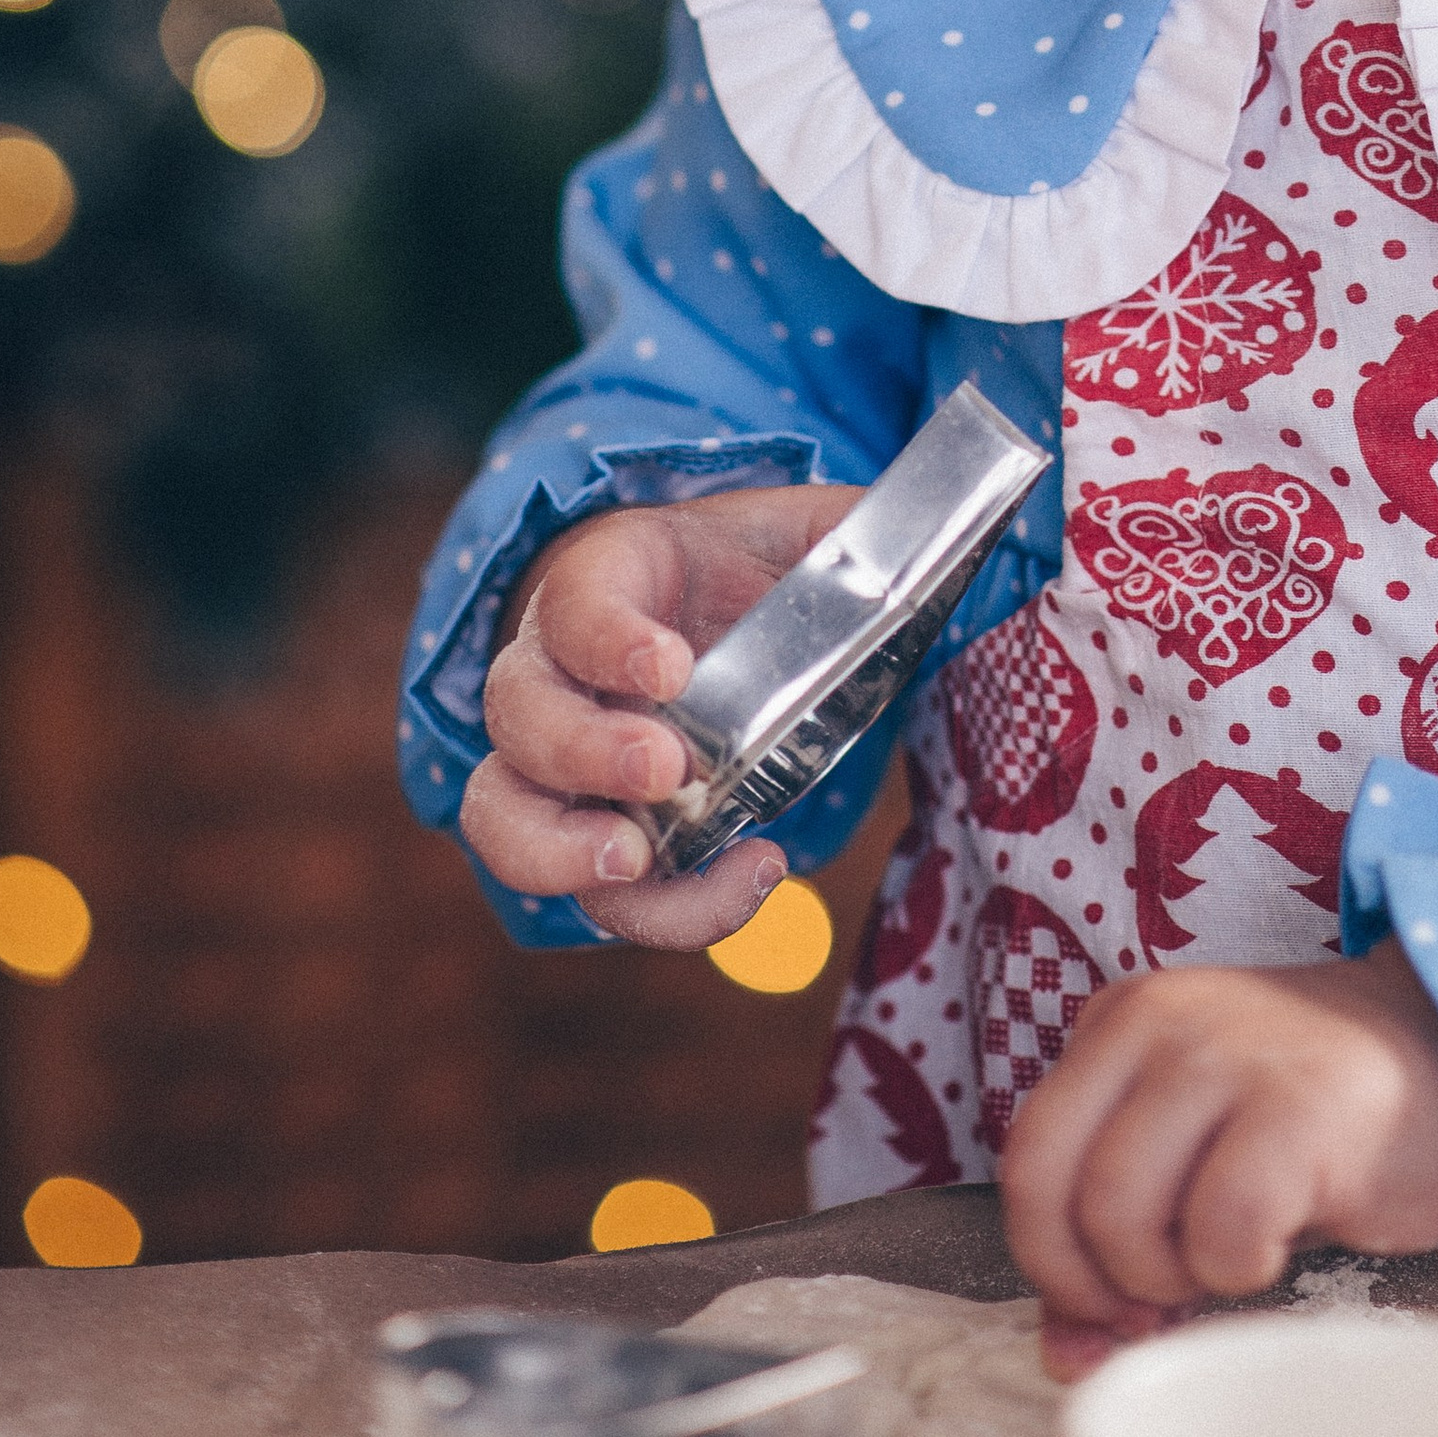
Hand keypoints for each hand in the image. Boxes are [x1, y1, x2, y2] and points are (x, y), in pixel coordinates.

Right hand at [460, 483, 862, 949]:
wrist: (718, 616)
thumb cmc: (756, 571)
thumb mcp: (807, 531)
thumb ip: (860, 534)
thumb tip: (935, 543)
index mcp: (605, 578)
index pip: (573, 600)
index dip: (608, 637)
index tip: (672, 666)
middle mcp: (556, 670)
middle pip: (518, 712)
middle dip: (583, 750)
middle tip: (668, 769)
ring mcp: (560, 764)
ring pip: (502, 816)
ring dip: (557, 852)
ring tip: (639, 861)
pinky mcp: (598, 836)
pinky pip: (593, 891)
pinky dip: (660, 906)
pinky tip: (752, 876)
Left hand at [998, 935, 1437, 1376]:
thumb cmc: (1314, 1121)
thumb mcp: (1195, 1158)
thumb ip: (1120, 1243)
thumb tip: (1066, 1355)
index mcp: (1119, 1024)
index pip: (1029, 1161)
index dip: (1057, 1261)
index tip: (1115, 1298)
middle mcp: (1160, 1021)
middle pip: (1058, 1191)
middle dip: (1104, 1280)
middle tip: (1172, 1289)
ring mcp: (1228, 1052)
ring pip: (1121, 1211)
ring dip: (1172, 1275)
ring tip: (1232, 1251)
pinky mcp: (1301, 1101)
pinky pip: (1221, 1224)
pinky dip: (1239, 1267)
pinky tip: (1280, 1239)